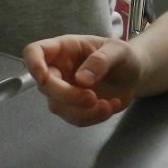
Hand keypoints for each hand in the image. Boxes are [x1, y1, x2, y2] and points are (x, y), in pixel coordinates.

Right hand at [23, 35, 141, 126]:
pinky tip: (111, 106)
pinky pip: (74, 118)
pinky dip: (93, 117)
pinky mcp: (74, 108)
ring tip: (108, 105)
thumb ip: (101, 60)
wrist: (134, 75)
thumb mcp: (119, 51)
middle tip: (92, 98)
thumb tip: (81, 79)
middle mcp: (59, 69)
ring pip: (58, 106)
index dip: (33, 64)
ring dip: (82, 111)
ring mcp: (64, 90)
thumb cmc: (122, 56)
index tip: (44, 78)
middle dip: (67, 95)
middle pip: (44, 85)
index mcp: (64, 48)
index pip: (35, 51)